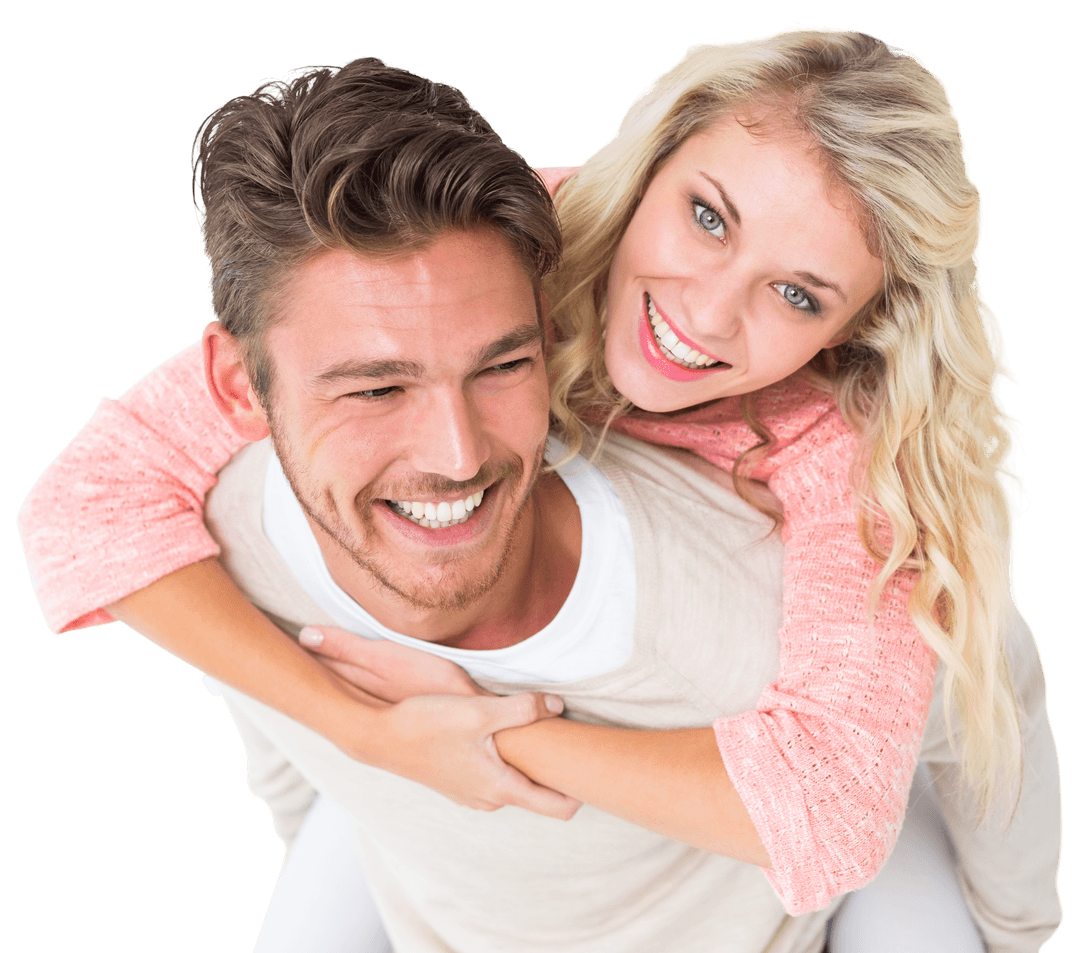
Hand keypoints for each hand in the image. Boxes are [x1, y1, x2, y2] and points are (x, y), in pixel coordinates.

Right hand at [300, 626, 580, 819]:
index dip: (582, 790)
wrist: (379, 736)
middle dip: (557, 771)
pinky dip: (508, 759)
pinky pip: (496, 775)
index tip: (594, 766)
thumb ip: (523, 710)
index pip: (558, 807)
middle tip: (571, 740)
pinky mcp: (459, 780)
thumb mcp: (479, 711)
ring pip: (516, 782)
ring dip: (529, 762)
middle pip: (539, 794)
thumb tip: (558, 706)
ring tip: (540, 731)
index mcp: (500, 789)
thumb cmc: (426, 725)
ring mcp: (472, 793)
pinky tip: (503, 733)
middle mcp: (489, 799)